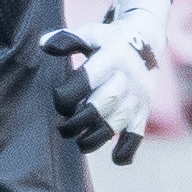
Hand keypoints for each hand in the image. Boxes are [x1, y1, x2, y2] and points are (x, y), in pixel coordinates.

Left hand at [40, 17, 160, 162]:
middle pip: (101, 106)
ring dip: (95, 138)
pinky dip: (127, 150)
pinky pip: (137, 135)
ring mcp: (137, 98)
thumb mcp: (90, 33)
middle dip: (78, 121)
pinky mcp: (143, 111)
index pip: (86, 81)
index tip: (59, 99)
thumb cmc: (109, 40)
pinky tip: (115, 158)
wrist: (147, 39)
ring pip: (116, 124)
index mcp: (110, 59)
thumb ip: (66, 39)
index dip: (68, 95)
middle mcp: (126, 80)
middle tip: (64, 128)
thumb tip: (43, 45)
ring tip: (81, 142)